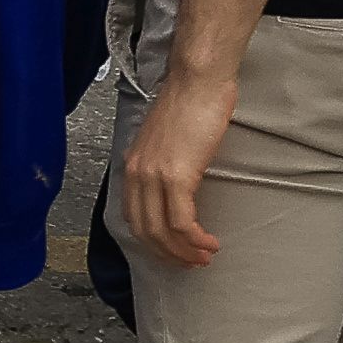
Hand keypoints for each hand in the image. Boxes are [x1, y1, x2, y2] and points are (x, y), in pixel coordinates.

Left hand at [118, 69, 230, 269]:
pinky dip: (195, 239)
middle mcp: (136, 173)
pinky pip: (181, 222)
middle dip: (169, 254)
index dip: (154, 242)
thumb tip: (177, 188)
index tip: (174, 251)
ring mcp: (154, 176)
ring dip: (184, 251)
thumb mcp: (167, 141)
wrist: (198, 81)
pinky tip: (209, 242)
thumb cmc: (190, 104)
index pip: (134, 217)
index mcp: (132, 165)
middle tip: (192, 262)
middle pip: (145, 231)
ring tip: (204, 256)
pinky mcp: (176, 176)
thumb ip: (165, 165)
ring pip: (162, 232)